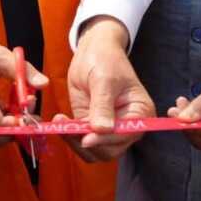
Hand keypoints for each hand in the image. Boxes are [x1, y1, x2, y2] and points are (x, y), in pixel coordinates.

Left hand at [57, 16, 153, 161]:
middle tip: (68, 129)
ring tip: (61, 123)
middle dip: (88, 143)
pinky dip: (69, 136)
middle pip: (110, 149)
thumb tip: (101, 130)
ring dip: (75, 142)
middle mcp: (127, 125)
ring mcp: (109, 127)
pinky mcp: (91, 125)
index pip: (126, 135)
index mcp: (141, 113)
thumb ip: (102, 105)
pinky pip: (81, 140)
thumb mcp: (104, 79)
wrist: (93, 49)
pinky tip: (59, 121)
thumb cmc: (106, 59)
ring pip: (94, 150)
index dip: (107, 139)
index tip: (87, 138)